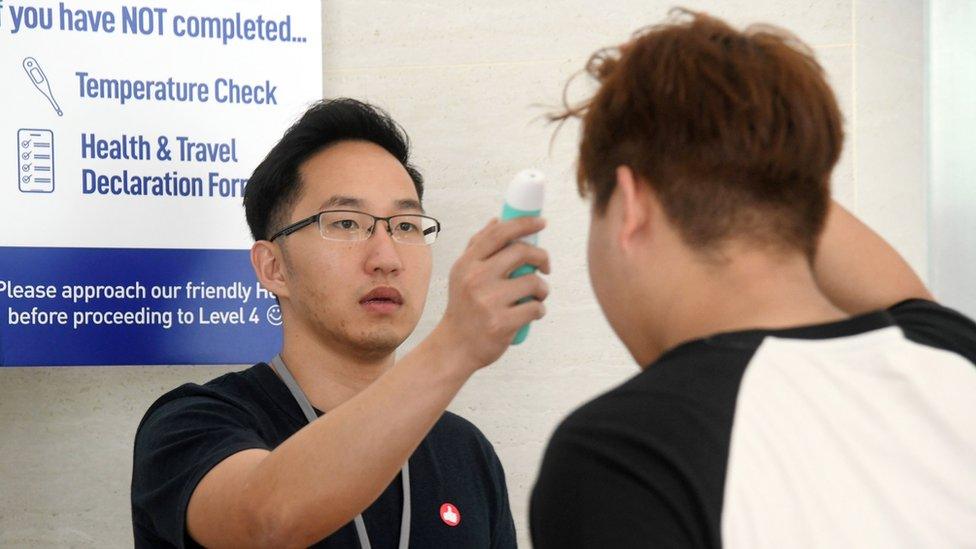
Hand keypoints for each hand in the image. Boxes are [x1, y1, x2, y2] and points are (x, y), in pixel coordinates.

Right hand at [434, 217, 550, 374]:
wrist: (454, 347)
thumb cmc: (463, 307)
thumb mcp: (462, 273)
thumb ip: (478, 245)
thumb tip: (498, 219)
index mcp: (468, 263)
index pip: (500, 232)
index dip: (525, 223)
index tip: (542, 223)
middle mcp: (476, 279)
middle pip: (522, 252)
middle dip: (542, 257)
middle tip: (545, 266)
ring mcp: (488, 301)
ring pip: (533, 282)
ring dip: (543, 289)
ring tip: (537, 296)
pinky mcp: (501, 323)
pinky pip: (535, 308)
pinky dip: (540, 310)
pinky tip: (532, 313)